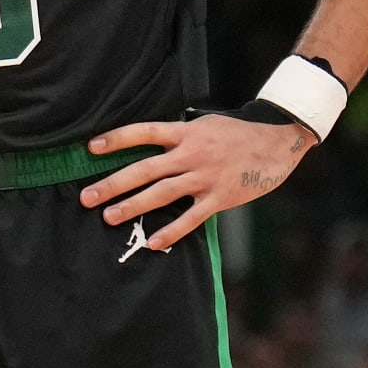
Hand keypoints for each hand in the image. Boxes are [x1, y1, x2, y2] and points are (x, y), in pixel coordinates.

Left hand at [80, 113, 315, 252]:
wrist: (280, 140)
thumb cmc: (238, 133)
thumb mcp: (205, 125)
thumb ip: (179, 135)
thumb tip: (149, 143)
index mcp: (186, 132)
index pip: (144, 132)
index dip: (117, 139)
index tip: (91, 148)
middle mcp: (192, 154)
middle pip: (145, 169)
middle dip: (113, 183)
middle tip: (87, 197)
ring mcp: (206, 176)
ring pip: (162, 193)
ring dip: (133, 206)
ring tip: (109, 217)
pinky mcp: (221, 197)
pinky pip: (192, 218)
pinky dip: (171, 231)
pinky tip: (152, 242)